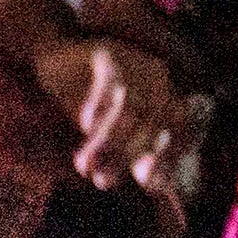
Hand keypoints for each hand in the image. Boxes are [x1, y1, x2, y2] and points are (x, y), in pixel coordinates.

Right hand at [30, 33, 191, 196]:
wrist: (56, 56)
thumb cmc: (88, 96)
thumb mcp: (112, 128)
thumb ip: (129, 151)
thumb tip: (142, 186)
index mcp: (165, 92)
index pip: (180, 124)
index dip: (170, 153)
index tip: (151, 184)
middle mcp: (156, 76)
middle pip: (154, 119)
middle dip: (128, 154)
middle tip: (103, 182)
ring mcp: (134, 61)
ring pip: (131, 106)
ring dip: (108, 140)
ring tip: (85, 166)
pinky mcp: (108, 52)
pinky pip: (109, 82)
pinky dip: (98, 106)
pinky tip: (85, 124)